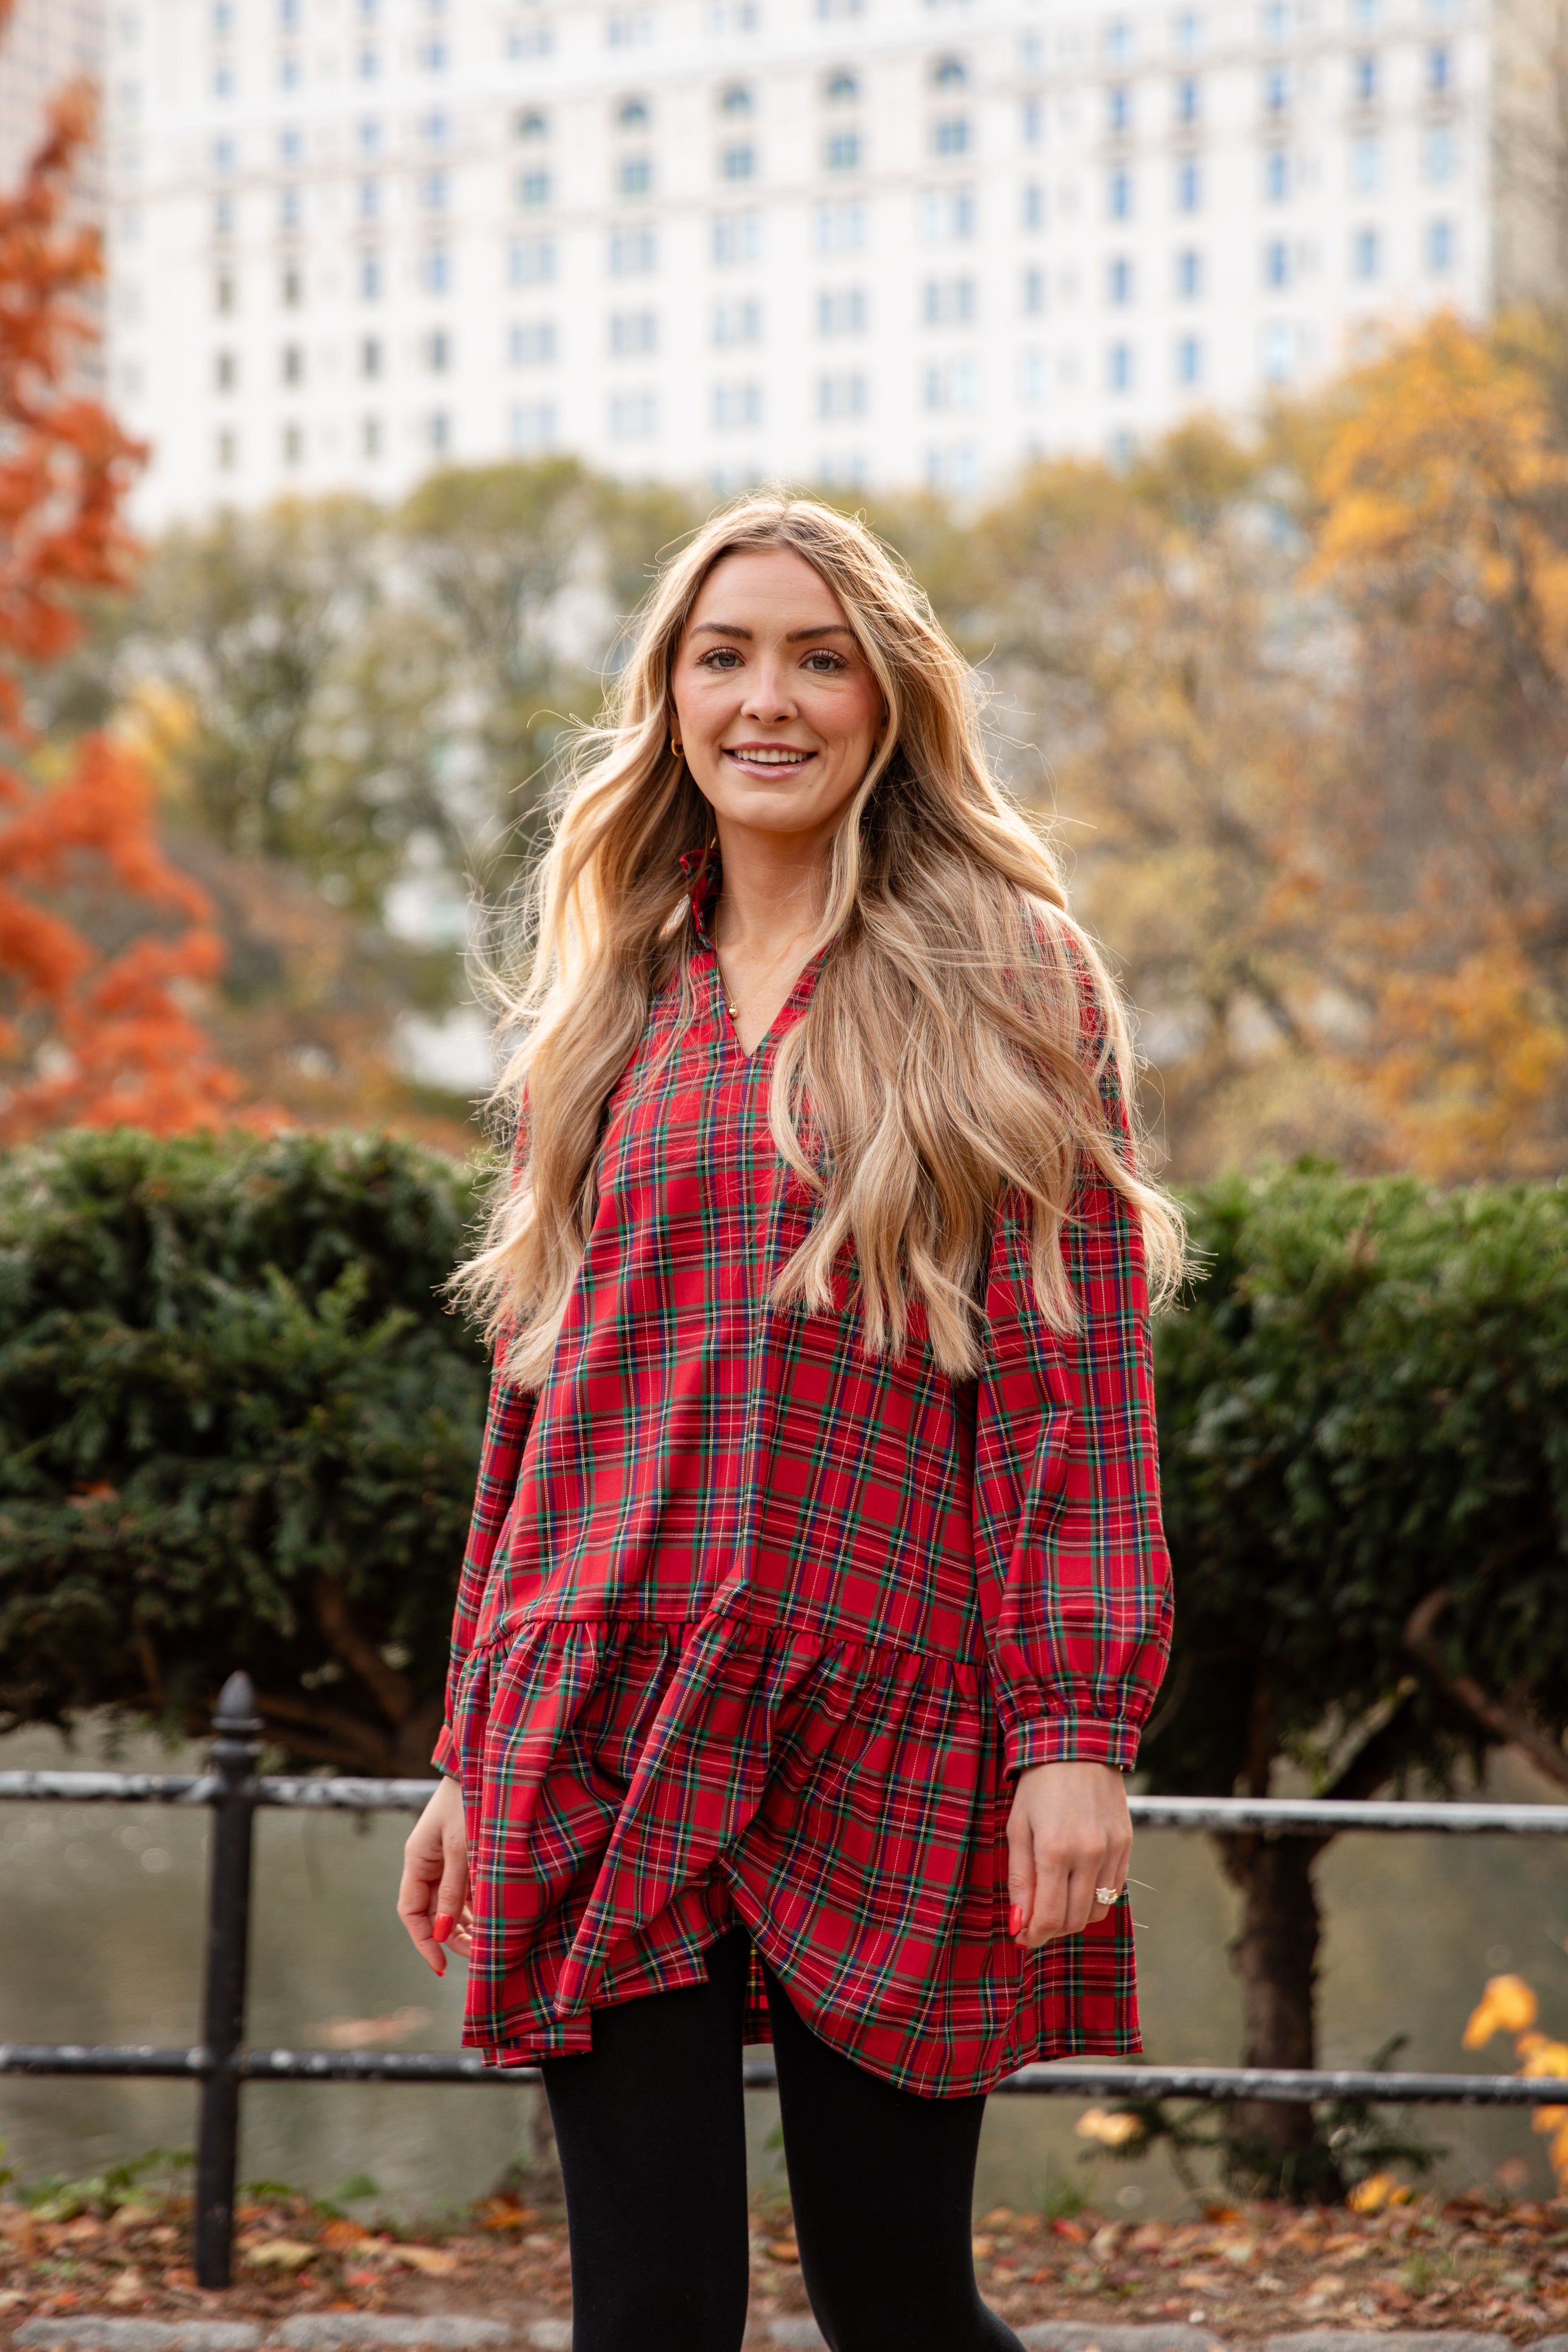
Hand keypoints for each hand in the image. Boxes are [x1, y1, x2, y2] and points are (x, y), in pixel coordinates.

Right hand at [397, 1773, 472, 1976]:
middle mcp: (426, 1864)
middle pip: (430, 1912)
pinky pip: (463, 1889)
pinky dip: (474, 1906)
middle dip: (450, 1936)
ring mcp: (444, 1860)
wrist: (483, 1767)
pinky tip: (490, 1918)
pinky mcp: (462, 1855)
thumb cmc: (469, 1802)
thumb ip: (453, 1889)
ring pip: (448, 1904)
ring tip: (486, 1943)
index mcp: (417, 1861)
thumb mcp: (462, 1847)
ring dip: (464, 1924)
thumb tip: (442, 1931)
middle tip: (477, 1955)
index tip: (440, 1965)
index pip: (411, 1912)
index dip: (424, 1941)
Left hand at [1006, 1759, 1131, 1949]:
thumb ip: (1020, 1879)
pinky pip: (1114, 1890)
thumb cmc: (1038, 1786)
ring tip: (1055, 1903)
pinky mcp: (1127, 1845)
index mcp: (1055, 1850)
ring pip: (1097, 1910)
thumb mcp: (1017, 1828)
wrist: (1078, 1745)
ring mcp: (1112, 1851)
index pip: (1049, 1917)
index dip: (1033, 1935)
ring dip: (1074, 1917)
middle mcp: (1089, 1855)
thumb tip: (1019, 1923)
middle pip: (1074, 1920)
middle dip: (1051, 1930)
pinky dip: (1094, 1898)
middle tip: (1034, 1923)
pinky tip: (1077, 1885)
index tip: (1020, 1936)